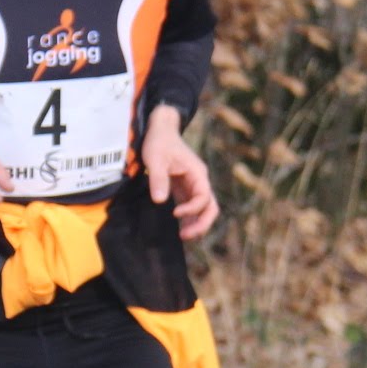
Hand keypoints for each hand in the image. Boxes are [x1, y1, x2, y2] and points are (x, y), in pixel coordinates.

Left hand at [142, 105, 218, 239]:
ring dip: (196, 224)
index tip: (174, 213)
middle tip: (186, 236)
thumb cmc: (159, 142)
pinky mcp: (183, 190)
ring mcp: (192, 186)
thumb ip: (158, 179)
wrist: (160, 130)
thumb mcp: (155, 158)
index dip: (192, 209)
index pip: (203, 197)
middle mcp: (199, 181)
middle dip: (202, 224)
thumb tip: (160, 201)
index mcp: (197, 173)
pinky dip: (188, 219)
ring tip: (182, 237)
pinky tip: (178, 230)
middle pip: (210, 207)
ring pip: (203, 210)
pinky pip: (191, 208)